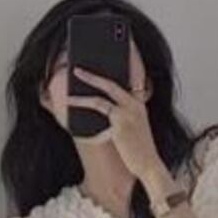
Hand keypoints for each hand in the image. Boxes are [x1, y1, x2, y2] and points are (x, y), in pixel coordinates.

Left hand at [68, 64, 164, 182]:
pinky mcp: (120, 124)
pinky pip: (98, 112)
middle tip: (77, 70)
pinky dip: (84, 111)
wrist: (148, 164)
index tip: (112, 54)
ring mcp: (128, 113)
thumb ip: (117, 116)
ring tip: (69, 94)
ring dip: (82, 94)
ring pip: (100, 98)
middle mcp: (135, 105)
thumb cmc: (138, 148)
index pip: (130, 78)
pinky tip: (72, 115)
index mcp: (139, 103)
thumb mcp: (131, 128)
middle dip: (92, 75)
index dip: (121, 64)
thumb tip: (96, 106)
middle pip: (111, 83)